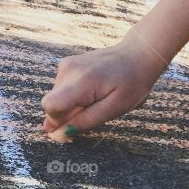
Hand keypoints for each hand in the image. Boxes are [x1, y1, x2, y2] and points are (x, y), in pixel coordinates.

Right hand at [40, 36, 166, 141]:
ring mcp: (66, 65)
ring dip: (72, 106)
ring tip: (97, 100)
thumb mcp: (115, 109)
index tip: (71, 130)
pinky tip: (92, 93)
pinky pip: (62, 90)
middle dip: (67, 116)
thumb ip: (86, 121)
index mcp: (82, 81)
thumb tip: (60, 133)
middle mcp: (69, 70)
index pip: (51, 105)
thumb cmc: (131, 84)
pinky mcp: (67, 64)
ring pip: (56, 98)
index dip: (57, 122)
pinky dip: (73, 97)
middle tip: (94, 114)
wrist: (137, 55)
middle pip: (52, 104)